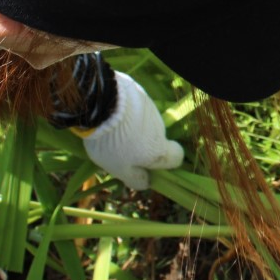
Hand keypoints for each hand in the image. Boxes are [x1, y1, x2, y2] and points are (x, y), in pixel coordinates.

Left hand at [82, 72, 183, 188]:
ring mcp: (151, 110)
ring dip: (133, 129)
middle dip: (142, 146)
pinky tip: (110, 116)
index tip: (150, 165)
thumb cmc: (112, 143)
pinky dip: (128, 114)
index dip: (166, 163)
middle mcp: (160, 129)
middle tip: (119, 149)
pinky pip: (137, 110)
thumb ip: (135, 178)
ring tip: (110, 130)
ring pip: (146, 125)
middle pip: (157, 141)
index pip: (176, 157)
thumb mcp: (119, 169)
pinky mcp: (139, 95)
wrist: (102, 103)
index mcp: (158, 150)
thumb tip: (147, 183)